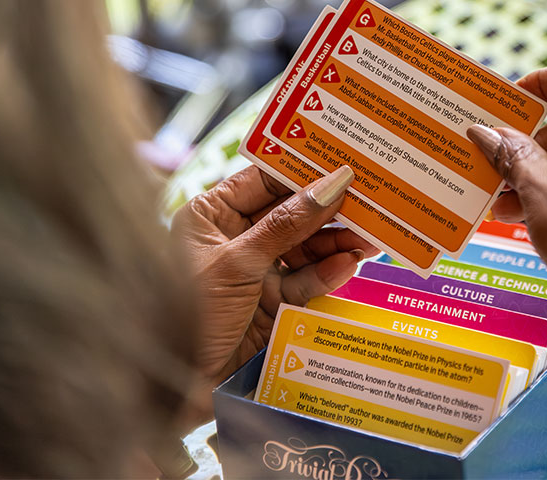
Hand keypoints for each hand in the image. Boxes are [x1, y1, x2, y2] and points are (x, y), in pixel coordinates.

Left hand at [171, 165, 377, 388]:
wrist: (177, 384)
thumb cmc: (190, 312)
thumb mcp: (238, 262)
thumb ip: (287, 225)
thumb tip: (330, 185)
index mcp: (211, 214)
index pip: (264, 180)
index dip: (303, 171)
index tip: (343, 163)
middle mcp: (234, 237)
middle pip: (290, 214)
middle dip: (328, 210)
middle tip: (369, 202)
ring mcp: (255, 270)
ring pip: (304, 248)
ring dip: (336, 243)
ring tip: (369, 238)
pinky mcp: (271, 302)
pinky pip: (305, 280)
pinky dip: (327, 273)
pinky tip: (348, 264)